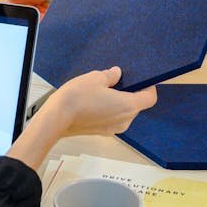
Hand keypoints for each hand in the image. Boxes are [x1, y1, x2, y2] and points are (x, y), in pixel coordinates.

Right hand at [7, 67, 156, 170]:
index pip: (150, 99)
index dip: (149, 88)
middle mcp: (125, 120)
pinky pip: (112, 118)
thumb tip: (117, 74)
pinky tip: (94, 101)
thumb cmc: (78, 97)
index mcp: (128, 106)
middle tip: (116, 81)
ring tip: (102, 90)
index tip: (140, 80)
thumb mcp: (95, 78)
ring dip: (118, 102)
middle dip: (130, 93)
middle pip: (136, 106)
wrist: (57, 118)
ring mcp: (113, 129)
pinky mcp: (101, 132)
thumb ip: (110, 75)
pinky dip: (109, 110)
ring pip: (123, 113)